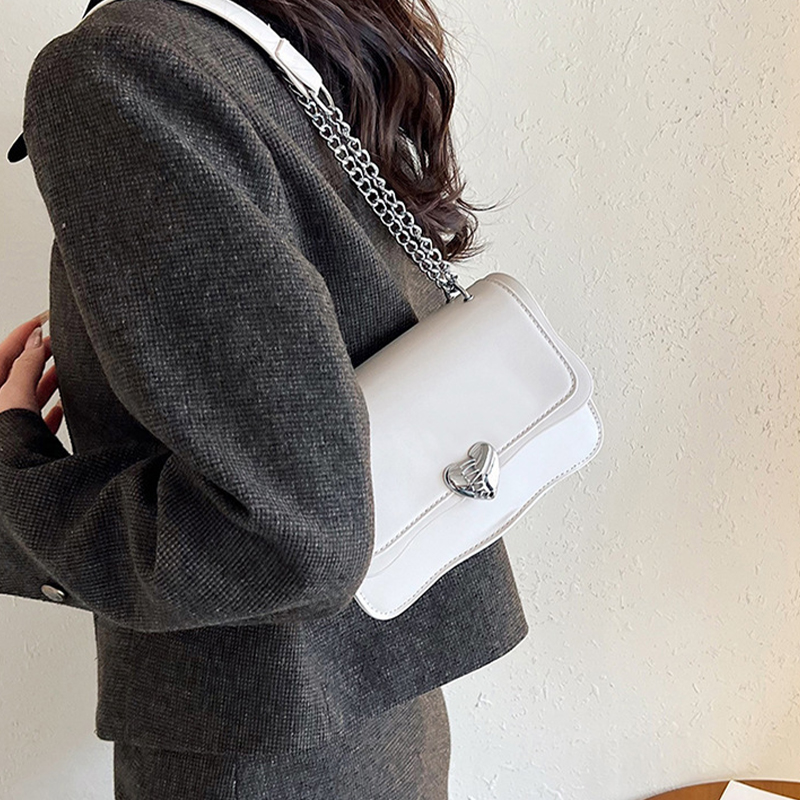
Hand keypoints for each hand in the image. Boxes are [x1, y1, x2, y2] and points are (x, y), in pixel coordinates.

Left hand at [0, 310, 62, 435]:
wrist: (17, 484)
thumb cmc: (5, 443)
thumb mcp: (14, 394)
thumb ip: (27, 366)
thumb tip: (38, 340)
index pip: (3, 353)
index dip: (24, 334)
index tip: (45, 319)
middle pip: (16, 373)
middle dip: (38, 357)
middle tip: (61, 342)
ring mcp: (8, 426)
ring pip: (28, 396)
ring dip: (47, 382)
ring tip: (68, 369)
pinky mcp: (23, 445)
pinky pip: (37, 422)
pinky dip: (51, 412)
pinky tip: (63, 407)